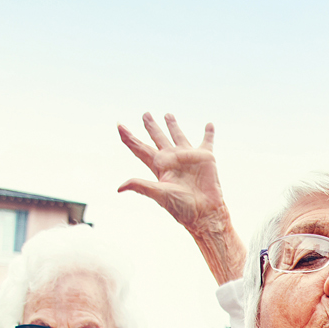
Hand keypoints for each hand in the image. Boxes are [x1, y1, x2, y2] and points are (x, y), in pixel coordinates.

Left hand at [117, 113, 245, 282]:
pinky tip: (209, 124)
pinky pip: (207, 141)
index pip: (140, 148)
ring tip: (167, 115)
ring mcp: (188, 157)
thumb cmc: (182, 207)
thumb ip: (140, 186)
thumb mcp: (159, 194)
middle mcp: (172, 159)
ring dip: (173, 125)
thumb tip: (119, 188)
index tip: (119, 125)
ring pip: (178, 135)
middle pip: (157, 137)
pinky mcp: (205, 157)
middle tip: (145, 114)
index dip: (129, 137)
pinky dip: (208, 133)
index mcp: (159, 166)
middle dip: (150, 126)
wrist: (205, 213)